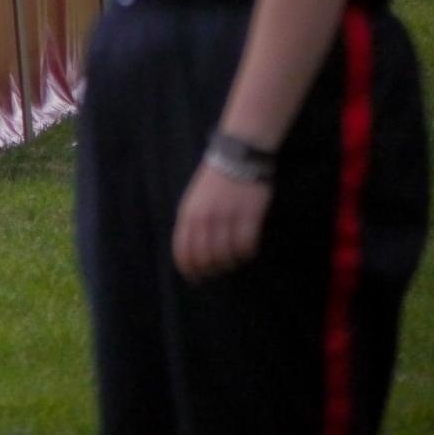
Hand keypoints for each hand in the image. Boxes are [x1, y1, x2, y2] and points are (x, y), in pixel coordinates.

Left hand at [171, 161, 272, 280]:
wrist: (237, 156)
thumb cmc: (214, 182)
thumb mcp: (193, 201)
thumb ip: (191, 225)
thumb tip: (192, 253)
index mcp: (188, 215)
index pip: (184, 252)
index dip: (189, 270)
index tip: (196, 279)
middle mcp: (205, 219)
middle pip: (205, 258)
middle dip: (211, 270)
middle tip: (218, 271)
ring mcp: (227, 217)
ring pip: (226, 255)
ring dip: (230, 263)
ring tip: (234, 260)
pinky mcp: (249, 216)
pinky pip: (246, 246)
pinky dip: (246, 254)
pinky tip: (248, 251)